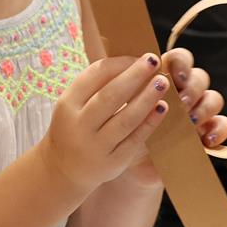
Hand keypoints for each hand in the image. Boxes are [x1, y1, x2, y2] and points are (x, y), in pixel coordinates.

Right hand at [37, 54, 171, 195]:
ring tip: (163, 82)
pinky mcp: (112, 162)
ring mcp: (95, 146)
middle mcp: (79, 125)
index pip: (95, 76)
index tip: (139, 57)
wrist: (63, 169)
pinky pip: (135, 139)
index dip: (119, 63)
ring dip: (147, 98)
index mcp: (68, 104)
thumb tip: (131, 61)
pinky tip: (162, 108)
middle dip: (135, 76)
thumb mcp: (74, 104)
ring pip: (125, 119)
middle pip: (110, 95)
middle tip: (154, 61)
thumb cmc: (74, 126)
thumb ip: (95, 85)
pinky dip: (150, 123)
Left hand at [119, 48, 226, 186]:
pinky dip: (219, 130)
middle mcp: (183, 93)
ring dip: (204, 107)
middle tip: (181, 103)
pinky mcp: (205, 134)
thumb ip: (131, 91)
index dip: (181, 63)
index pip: (180, 59)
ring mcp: (197, 113)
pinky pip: (223, 125)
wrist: (129, 166)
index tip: (173, 76)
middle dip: (192, 88)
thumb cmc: (122, 132)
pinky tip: (206, 140)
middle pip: (200, 77)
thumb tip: (139, 73)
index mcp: (163, 79)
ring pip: (214, 98)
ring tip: (190, 122)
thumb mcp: (121, 111)